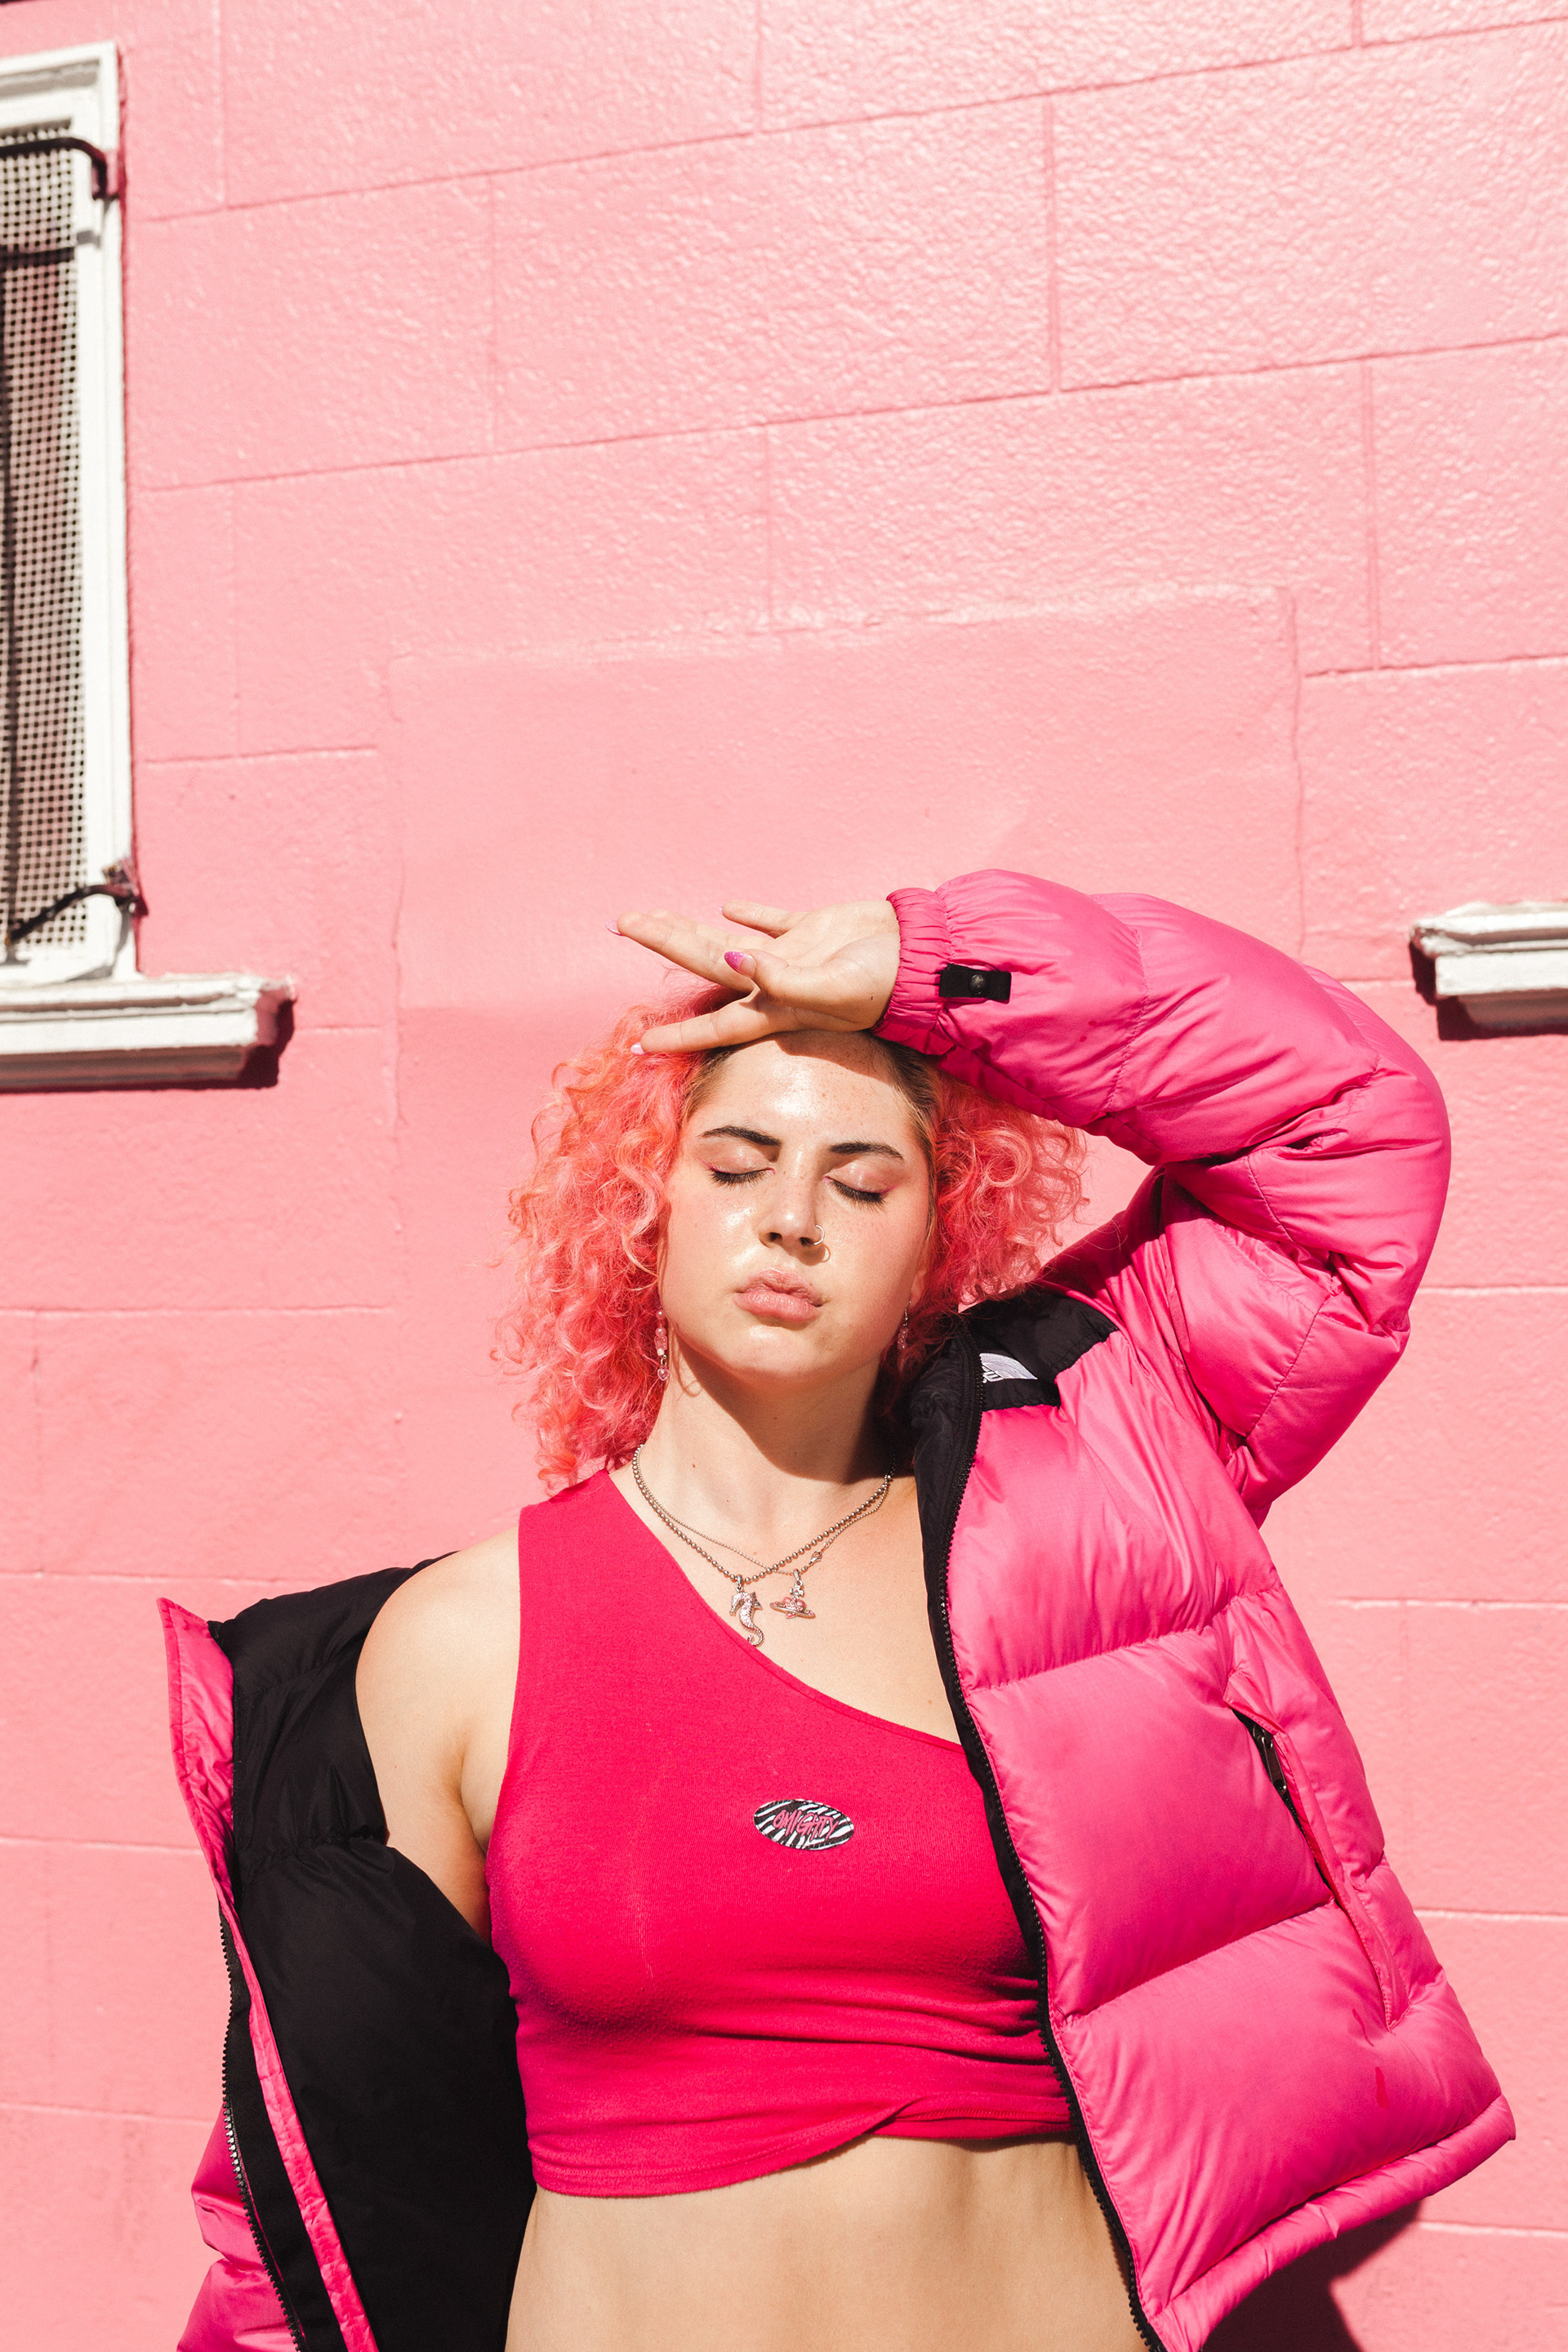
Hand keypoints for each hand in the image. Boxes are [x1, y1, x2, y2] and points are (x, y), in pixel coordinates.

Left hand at [612, 898, 900, 1052]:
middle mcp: (776, 985)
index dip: (677, 1033)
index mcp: (776, 1007)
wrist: (927, 958)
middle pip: (705, 965)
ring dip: (688, 928)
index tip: (639, 1043)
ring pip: (727, 941)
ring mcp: (793, 957)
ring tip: (651, 916)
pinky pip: (772, 921)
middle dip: (662, 944)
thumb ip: (781, 979)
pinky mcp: (815, 930)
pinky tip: (727, 906)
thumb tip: (728, 961)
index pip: (714, 1023)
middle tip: (622, 923)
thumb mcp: (832, 989)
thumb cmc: (884, 984)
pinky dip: (750, 914)